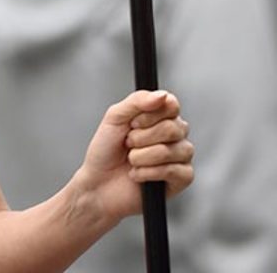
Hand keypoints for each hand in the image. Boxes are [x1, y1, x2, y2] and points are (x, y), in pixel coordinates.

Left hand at [77, 89, 193, 223]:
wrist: (98, 183)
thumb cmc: (106, 149)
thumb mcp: (115, 117)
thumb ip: (137, 101)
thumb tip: (162, 95)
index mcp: (160, 116)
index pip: (172, 104)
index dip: (151, 114)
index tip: (133, 122)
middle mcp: (174, 134)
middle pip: (173, 128)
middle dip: (143, 138)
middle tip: (128, 143)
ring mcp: (180, 156)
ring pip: (173, 150)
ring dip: (143, 156)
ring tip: (131, 160)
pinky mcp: (180, 179)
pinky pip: (175, 171)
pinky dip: (150, 173)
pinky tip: (137, 175)